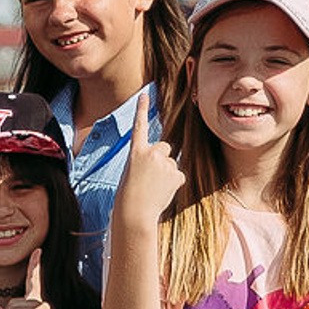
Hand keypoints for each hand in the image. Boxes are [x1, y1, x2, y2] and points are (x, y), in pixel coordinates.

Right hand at [111, 89, 184, 233]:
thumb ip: (147, 164)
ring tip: (154, 188)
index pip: (139, 127)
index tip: (144, 95)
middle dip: (162, 159)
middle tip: (151, 176)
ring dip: (166, 174)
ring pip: (172, 164)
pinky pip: (178, 176)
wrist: (135, 213)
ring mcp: (165, 163)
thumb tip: (168, 166)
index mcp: (135, 152)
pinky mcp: (176, 174)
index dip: (142, 110)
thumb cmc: (129, 197)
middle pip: (165, 148)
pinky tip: (162, 193)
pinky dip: (173, 184)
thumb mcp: (132, 174)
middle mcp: (151, 153)